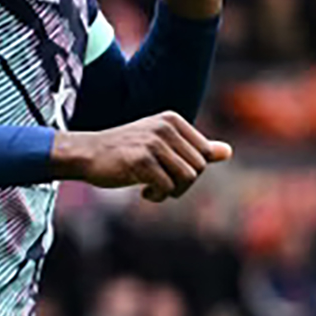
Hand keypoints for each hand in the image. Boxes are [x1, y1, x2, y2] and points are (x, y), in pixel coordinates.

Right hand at [50, 111, 231, 201]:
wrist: (87, 153)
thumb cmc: (125, 151)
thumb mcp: (161, 145)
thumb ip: (194, 148)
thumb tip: (228, 152)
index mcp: (172, 120)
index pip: (204, 154)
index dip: (192, 172)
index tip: (171, 173)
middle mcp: (165, 127)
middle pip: (198, 168)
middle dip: (182, 184)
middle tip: (161, 185)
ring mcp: (153, 143)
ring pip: (187, 178)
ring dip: (171, 191)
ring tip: (153, 188)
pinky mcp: (141, 160)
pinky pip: (167, 187)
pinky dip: (159, 196)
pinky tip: (143, 192)